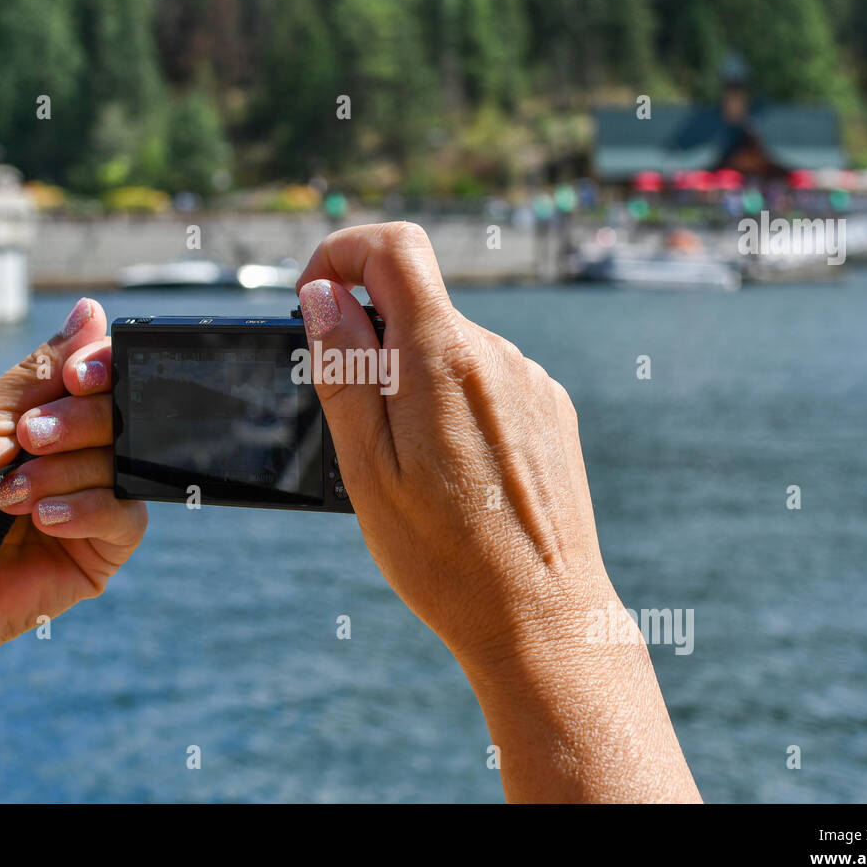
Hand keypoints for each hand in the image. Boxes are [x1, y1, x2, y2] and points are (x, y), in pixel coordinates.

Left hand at [0, 298, 145, 667]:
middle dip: (76, 422)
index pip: (102, 373)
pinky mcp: (102, 549)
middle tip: (27, 441)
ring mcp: (95, 500)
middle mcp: (80, 453)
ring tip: (11, 498)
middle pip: (120, 413)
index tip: (77, 377)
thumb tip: (92, 310)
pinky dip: (88, 510)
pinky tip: (44, 519)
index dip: (102, 367)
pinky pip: (127, 516)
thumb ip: (38, 371)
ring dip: (64, 473)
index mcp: (51, 414)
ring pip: (123, 464)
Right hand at [295, 224, 604, 664]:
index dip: (342, 254)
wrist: (542, 617)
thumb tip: (322, 293)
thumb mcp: (366, 466)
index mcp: (443, 359)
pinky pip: (486, 381)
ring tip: (414, 470)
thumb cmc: (444, 556)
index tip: (316, 302)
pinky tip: (456, 475)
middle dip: (371, 343)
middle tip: (358, 427)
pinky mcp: (551, 411)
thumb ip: (342, 368)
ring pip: (449, 349)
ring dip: (414, 382)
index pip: (394, 248)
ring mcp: (531, 382)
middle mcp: (497, 355)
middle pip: (417, 304)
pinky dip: (454, 405)